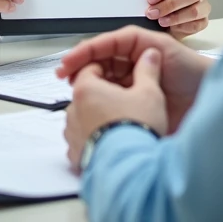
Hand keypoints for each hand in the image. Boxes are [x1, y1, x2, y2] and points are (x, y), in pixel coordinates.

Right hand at [56, 25, 212, 133]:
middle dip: (80, 69)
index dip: (84, 53)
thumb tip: (116, 46)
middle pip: (97, 64)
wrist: (208, 100)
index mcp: (136, 48)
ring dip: (87, 86)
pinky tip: (91, 107)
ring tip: (76, 94)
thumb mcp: (165, 48)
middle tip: (66, 79)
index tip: (68, 62)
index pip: (104, 46)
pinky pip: (110, 102)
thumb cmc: (192, 70)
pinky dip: (98, 103)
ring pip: (100, 83)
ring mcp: (130, 85)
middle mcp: (130, 65)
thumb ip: (139, 44)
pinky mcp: (133, 105)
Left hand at [64, 48, 167, 172]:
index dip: (108, 68)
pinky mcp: (75, 154)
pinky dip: (94, 137)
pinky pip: (83, 140)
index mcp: (86, 89)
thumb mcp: (149, 93)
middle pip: (86, 93)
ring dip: (97, 116)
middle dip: (103, 94)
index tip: (120, 73)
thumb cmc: (137, 127)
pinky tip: (112, 141)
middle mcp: (73, 110)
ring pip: (83, 117)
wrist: (131, 168)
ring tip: (120, 122)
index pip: (90, 67)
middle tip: (126, 100)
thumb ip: (148, 70)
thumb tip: (150, 55)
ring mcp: (72, 134)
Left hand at [146, 0, 210, 37]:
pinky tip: (170, 27)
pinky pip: (195, 25)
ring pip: (195, 11)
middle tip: (152, 12)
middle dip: (170, 4)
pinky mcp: (203, 21)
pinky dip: (180, 27)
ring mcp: (204, 5)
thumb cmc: (160, 0)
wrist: (163, 19)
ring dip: (174, 17)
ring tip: (159, 21)